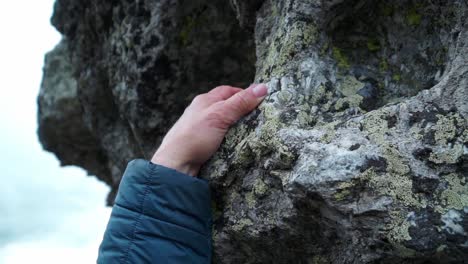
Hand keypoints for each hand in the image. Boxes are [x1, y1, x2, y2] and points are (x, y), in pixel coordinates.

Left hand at [151, 84, 267, 175]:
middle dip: (241, 112)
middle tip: (258, 119)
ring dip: (235, 128)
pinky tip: (235, 146)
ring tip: (250, 134)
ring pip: (223, 124)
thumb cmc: (195, 136)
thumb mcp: (220, 115)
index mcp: (204, 101)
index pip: (228, 91)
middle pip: (226, 107)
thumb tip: (262, 87)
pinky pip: (219, 138)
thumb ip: (240, 102)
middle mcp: (201, 112)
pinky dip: (229, 140)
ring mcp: (200, 129)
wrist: (176, 165)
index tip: (259, 101)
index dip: (244, 94)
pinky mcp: (201, 144)